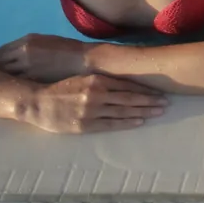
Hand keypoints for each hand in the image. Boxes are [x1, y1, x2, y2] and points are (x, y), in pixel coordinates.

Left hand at [0, 33, 89, 82]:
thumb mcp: (45, 42)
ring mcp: (27, 69)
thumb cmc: (68, 51)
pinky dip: (8, 88)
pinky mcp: (34, 81)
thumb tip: (9, 56)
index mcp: (25, 42)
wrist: (86, 62)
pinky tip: (4, 94)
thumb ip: (26, 48)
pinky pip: (15, 85)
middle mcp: (22, 54)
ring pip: (3, 76)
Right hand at [21, 74, 165, 132]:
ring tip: (159, 112)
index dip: (144, 89)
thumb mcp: (82, 77)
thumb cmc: (59, 88)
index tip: (159, 91)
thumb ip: (100, 79)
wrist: (36, 101)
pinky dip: (127, 123)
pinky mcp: (85, 125)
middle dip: (150, 100)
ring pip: (123, 111)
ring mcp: (92, 110)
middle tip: (166, 102)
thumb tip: (122, 77)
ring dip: (143, 112)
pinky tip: (139, 122)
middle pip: (130, 97)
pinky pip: (111, 124)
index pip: (127, 84)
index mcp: (97, 80)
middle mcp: (97, 94)